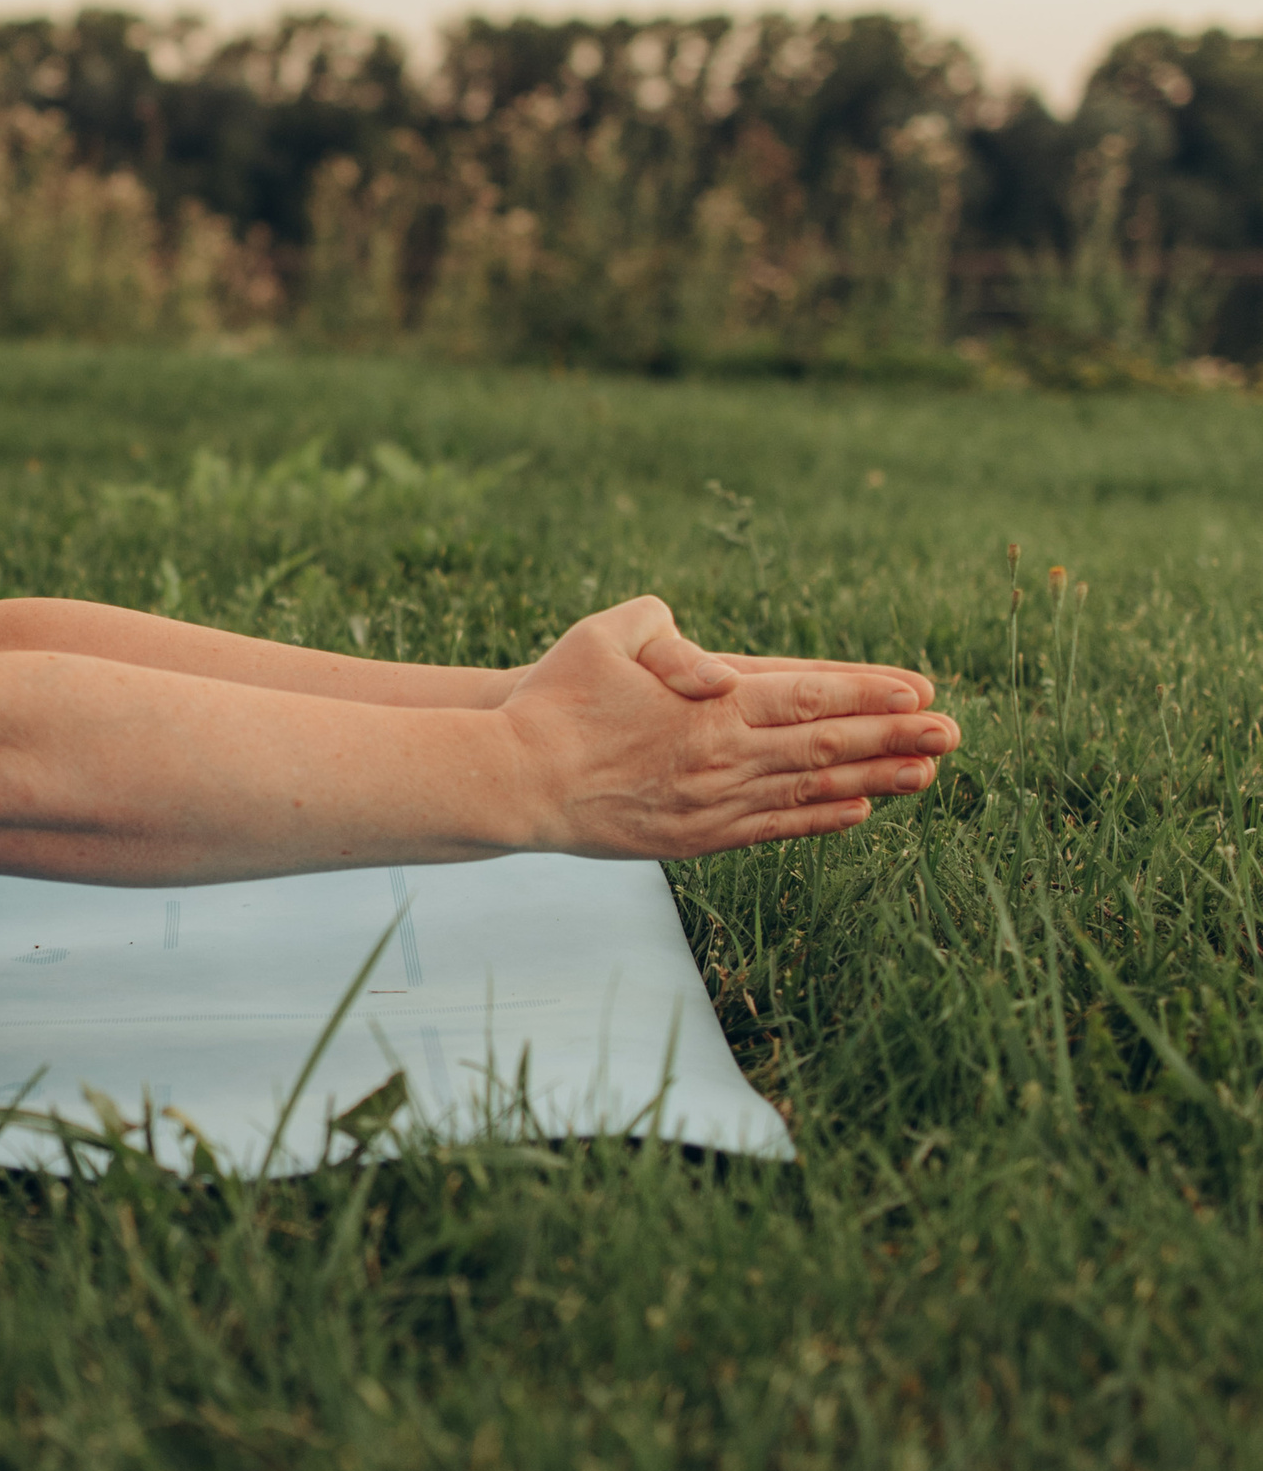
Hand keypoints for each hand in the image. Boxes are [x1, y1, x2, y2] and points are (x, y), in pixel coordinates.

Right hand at [498, 597, 956, 859]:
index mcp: (708, 704)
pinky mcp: (698, 838)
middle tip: (955, 732)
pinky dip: (824, 819)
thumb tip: (718, 668)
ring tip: (929, 774)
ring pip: (813, 791)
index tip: (921, 691)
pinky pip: (777, 828)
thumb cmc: (557, 696)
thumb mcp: (605, 634)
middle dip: (895, 736)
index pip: (807, 695)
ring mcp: (714, 803)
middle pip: (827, 745)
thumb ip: (666, 632)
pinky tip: (861, 809)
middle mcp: (723, 757)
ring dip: (876, 779)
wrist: (516, 779)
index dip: (868, 693)